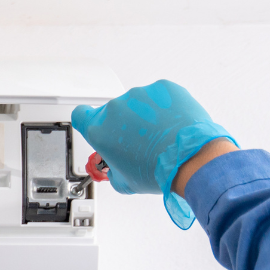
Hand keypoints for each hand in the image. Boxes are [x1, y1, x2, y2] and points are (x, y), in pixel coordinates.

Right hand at [70, 81, 235, 228]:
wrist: (190, 158)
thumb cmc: (157, 169)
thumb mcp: (123, 182)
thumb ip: (111, 169)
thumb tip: (116, 167)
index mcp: (99, 129)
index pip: (80, 115)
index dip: (87, 121)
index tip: (98, 127)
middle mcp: (116, 108)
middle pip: (113, 113)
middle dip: (123, 125)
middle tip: (138, 143)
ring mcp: (140, 95)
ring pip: (137, 103)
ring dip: (144, 115)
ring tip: (160, 135)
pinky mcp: (163, 88)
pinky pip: (159, 95)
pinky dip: (163, 106)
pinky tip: (171, 124)